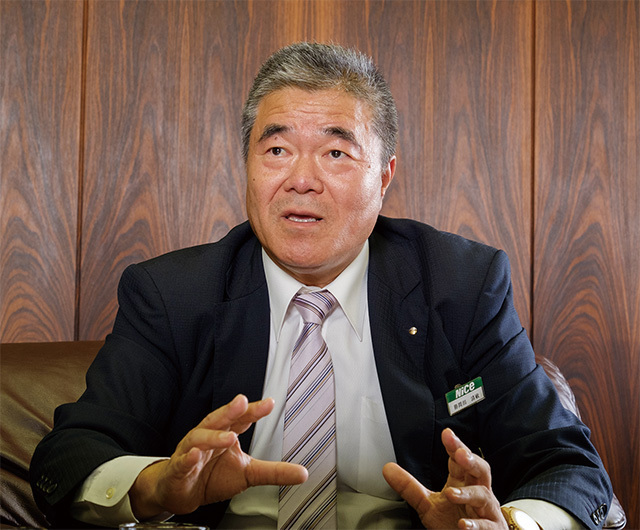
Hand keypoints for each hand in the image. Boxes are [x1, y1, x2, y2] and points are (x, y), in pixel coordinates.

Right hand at [130, 394, 306, 518]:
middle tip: (243, 403)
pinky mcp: (179, 468)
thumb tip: (302, 473)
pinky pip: (183, 461)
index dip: (254, 410)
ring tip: (229, 437)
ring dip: (214, 436)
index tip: (270, 403)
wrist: (181, 492)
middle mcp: (208, 436)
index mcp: (226, 433)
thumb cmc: (213, 476)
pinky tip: (196, 456)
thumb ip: (274, 471)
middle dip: (230, 410)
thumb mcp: (249, 473)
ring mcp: (191, 450)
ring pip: (200, 438)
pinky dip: (188, 458)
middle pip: (219, 419)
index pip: (241, 418)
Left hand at [383, 428, 506, 528]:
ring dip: (467, 493)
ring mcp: (486, 511)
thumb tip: (387, 468)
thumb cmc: (454, 522)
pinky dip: (476, 525)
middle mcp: (477, 492)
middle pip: (480, 470)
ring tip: (451, 493)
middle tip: (459, 453)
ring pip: (482, 496)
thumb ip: (410, 487)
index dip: (455, 446)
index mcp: (463, 482)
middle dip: (471, 460)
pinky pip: (487, 526)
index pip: (460, 460)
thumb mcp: (428, 505)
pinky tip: (464, 524)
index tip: (447, 434)